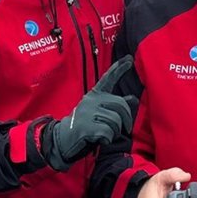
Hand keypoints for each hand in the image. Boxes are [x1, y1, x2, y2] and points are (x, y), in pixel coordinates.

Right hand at [42, 56, 136, 171]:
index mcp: (95, 94)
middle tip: (125, 128)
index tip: (130, 58)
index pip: (108, 78)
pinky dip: (108, 138)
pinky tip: (100, 139)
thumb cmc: (85, 124)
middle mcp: (91, 100)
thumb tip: (133, 99)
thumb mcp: (99, 111)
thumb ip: (115, 105)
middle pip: (120, 105)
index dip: (119, 68)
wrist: (63, 138)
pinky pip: (108, 132)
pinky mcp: (86, 126)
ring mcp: (87, 112)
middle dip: (127, 119)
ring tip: (106, 134)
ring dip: (115, 132)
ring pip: (116, 121)